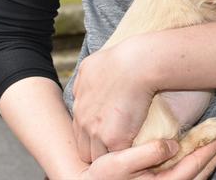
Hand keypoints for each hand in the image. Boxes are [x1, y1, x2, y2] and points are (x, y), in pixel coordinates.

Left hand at [72, 42, 155, 161]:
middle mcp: (82, 117)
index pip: (80, 125)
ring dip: (109, 155)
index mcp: (79, 98)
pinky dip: (125, 157)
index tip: (107, 129)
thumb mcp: (93, 63)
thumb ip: (87, 76)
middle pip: (83, 145)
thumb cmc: (122, 58)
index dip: (92, 130)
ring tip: (125, 155)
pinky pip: (116, 158)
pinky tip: (135, 154)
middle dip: (95, 147)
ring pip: (96, 155)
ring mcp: (95, 131)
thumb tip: (90, 78)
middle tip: (114, 145)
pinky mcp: (114, 140)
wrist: (136, 65)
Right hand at [79, 133, 215, 179]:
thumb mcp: (119, 162)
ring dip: (215, 156)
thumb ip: (148, 153)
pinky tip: (205, 150)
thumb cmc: (102, 176)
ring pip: (201, 173)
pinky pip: (192, 172)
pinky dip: (203, 160)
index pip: (195, 164)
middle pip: (204, 170)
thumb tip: (174, 144)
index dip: (212, 149)